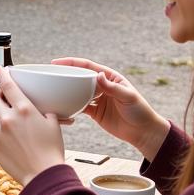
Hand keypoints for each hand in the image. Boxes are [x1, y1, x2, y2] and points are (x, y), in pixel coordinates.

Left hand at [0, 66, 65, 185]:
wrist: (43, 176)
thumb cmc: (51, 151)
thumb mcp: (53, 125)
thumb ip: (44, 113)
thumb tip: (42, 110)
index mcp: (24, 109)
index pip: (8, 85)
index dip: (2, 74)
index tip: (0, 69)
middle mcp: (8, 119)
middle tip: (3, 98)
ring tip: (6, 121)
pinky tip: (5, 137)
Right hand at [53, 57, 169, 160]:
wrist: (143, 132)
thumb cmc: (140, 111)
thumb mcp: (128, 96)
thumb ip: (112, 87)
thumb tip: (99, 75)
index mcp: (110, 77)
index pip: (87, 66)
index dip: (71, 63)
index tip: (56, 63)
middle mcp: (101, 86)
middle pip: (79, 77)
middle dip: (65, 75)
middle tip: (50, 75)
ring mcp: (97, 99)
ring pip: (77, 92)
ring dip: (66, 90)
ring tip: (52, 90)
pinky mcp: (95, 112)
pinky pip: (79, 107)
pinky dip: (70, 106)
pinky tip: (62, 106)